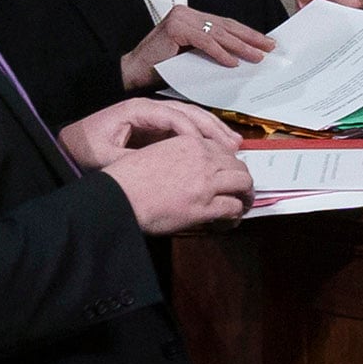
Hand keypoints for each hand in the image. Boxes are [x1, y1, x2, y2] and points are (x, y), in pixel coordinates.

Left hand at [62, 93, 241, 169]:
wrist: (68, 143)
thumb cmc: (83, 147)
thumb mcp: (103, 157)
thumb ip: (131, 161)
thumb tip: (160, 170)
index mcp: (137, 109)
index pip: (173, 116)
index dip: (192, 132)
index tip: (206, 150)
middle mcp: (150, 107)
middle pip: (189, 111)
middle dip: (212, 128)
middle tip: (232, 145)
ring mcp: (155, 115)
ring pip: (192, 116)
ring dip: (214, 130)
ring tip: (234, 144)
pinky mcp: (157, 126)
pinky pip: (186, 127)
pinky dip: (204, 136)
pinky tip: (218, 147)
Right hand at [92, 116, 254, 235]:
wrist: (117, 197)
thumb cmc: (127, 179)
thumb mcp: (156, 153)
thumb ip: (180, 156)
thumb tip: (192, 170)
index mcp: (190, 142)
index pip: (222, 149)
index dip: (229, 163)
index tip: (229, 172)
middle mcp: (202, 159)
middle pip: (238, 165)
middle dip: (242, 178)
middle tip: (241, 190)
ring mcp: (206, 182)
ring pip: (243, 184)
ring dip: (245, 196)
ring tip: (242, 205)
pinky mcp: (204, 206)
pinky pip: (232, 208)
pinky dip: (236, 215)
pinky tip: (231, 220)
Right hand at [119, 5, 274, 89]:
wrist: (133, 73)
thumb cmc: (162, 67)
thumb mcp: (192, 55)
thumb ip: (212, 49)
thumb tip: (243, 55)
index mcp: (192, 17)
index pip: (225, 24)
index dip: (247, 34)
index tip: (266, 42)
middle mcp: (186, 13)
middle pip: (225, 26)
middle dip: (250, 38)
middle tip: (269, 47)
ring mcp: (180, 19)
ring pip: (218, 34)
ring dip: (241, 46)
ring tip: (257, 56)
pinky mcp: (175, 28)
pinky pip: (205, 42)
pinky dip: (221, 53)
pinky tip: (233, 62)